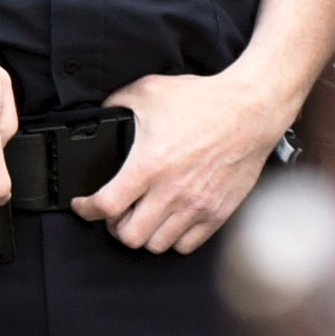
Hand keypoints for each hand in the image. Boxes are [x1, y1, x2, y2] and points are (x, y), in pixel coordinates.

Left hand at [77, 70, 296, 253]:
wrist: (252, 110)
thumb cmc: (206, 102)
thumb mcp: (150, 90)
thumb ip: (118, 102)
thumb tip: (101, 111)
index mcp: (149, 165)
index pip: (106, 206)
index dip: (86, 210)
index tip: (82, 205)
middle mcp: (171, 191)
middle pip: (129, 236)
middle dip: (114, 226)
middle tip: (114, 213)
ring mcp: (196, 206)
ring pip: (156, 245)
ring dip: (143, 234)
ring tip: (142, 217)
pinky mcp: (217, 213)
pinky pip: (187, 245)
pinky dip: (172, 238)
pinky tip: (169, 221)